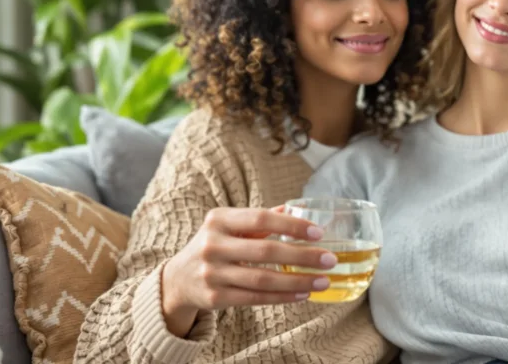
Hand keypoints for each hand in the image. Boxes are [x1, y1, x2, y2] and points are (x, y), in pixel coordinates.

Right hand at [162, 207, 336, 333]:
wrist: (178, 279)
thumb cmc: (215, 245)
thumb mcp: (230, 226)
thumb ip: (261, 218)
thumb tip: (298, 208)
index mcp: (219, 219)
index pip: (261, 219)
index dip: (291, 225)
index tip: (318, 232)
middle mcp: (212, 245)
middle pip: (265, 251)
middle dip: (302, 256)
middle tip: (330, 260)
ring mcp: (211, 273)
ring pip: (262, 280)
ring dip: (297, 281)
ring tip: (322, 280)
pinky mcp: (214, 298)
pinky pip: (255, 298)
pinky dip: (282, 297)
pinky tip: (303, 294)